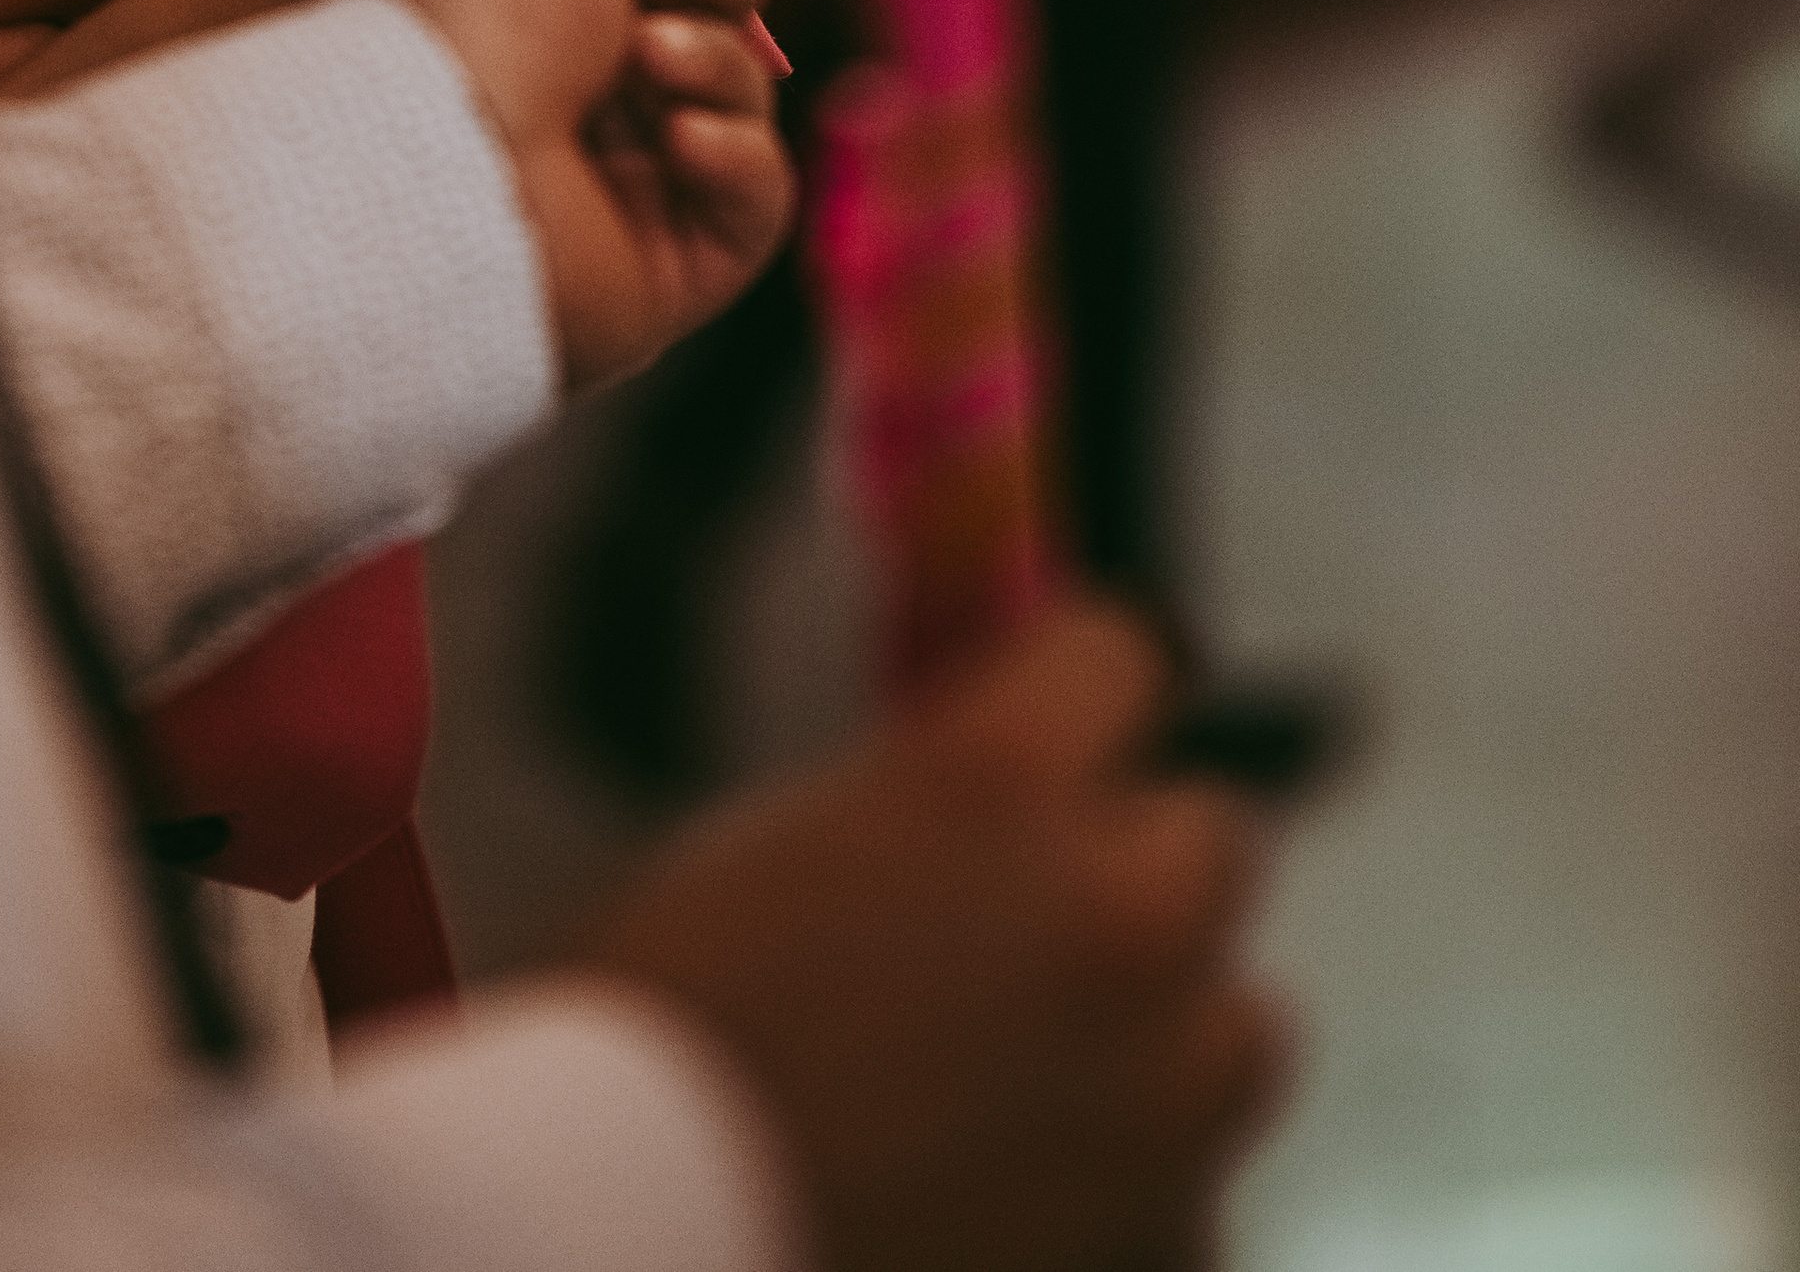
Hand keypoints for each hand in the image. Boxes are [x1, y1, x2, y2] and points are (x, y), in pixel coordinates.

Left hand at [365, 0, 792, 386]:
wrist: (428, 178)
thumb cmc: (458, 17)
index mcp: (523, 1)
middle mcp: (569, 88)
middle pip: (705, 7)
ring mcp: (619, 180)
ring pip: (737, 91)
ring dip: (715, 55)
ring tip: (652, 54)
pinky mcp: (667, 264)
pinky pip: (751, 196)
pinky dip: (735, 155)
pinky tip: (681, 139)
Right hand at [587, 602, 1292, 1271]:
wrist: (626, 1233)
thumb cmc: (662, 1036)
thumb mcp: (779, 838)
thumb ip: (924, 796)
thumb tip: (1001, 791)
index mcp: (995, 780)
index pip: (1120, 657)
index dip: (1075, 693)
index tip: (1058, 724)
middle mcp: (1109, 919)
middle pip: (1213, 838)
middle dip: (1131, 866)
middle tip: (1033, 919)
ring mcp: (1157, 1100)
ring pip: (1244, 1025)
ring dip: (1166, 1031)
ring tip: (1045, 1074)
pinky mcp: (1163, 1245)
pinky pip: (1196, 1197)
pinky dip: (1134, 1195)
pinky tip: (1026, 1199)